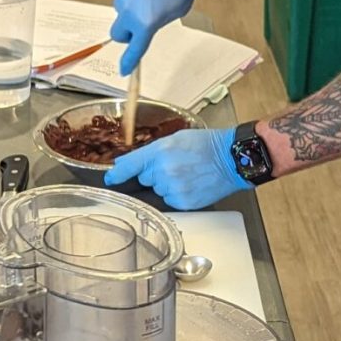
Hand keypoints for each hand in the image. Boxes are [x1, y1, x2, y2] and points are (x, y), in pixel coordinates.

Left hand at [104, 127, 242, 209]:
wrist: (231, 160)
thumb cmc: (207, 146)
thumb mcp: (175, 138)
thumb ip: (150, 152)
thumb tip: (128, 164)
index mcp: (160, 151)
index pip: (130, 165)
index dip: (117, 173)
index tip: (110, 178)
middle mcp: (163, 171)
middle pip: (144, 178)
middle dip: (153, 174)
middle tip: (174, 165)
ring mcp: (172, 189)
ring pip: (157, 190)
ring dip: (165, 185)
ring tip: (186, 174)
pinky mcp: (182, 202)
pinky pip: (169, 200)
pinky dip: (176, 194)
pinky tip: (189, 184)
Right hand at [110, 0, 212, 72]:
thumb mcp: (179, 7)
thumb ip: (160, 21)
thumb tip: (150, 23)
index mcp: (146, 21)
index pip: (134, 49)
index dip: (129, 62)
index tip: (126, 70)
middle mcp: (129, 9)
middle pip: (119, 33)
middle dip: (127, 34)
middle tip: (141, 25)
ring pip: (122, 9)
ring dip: (133, 7)